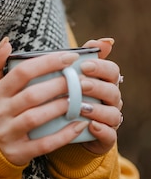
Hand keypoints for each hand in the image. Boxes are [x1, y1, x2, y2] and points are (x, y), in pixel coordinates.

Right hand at [0, 39, 95, 165]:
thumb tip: (7, 42)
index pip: (22, 72)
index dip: (47, 63)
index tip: (69, 57)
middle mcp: (0, 112)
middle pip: (32, 95)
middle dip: (58, 84)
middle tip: (80, 77)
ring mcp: (8, 133)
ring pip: (37, 118)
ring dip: (61, 107)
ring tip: (81, 98)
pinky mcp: (18, 152)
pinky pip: (43, 144)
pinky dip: (63, 135)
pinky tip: (79, 125)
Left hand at [77, 38, 122, 154]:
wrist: (65, 127)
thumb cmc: (70, 95)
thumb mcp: (71, 75)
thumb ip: (84, 57)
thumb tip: (106, 40)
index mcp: (105, 82)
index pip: (112, 71)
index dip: (100, 67)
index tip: (83, 65)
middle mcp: (111, 100)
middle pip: (113, 90)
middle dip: (97, 86)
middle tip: (80, 84)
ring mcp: (110, 119)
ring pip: (113, 113)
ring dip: (97, 109)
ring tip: (81, 107)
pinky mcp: (105, 138)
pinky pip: (109, 135)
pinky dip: (101, 130)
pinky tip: (90, 125)